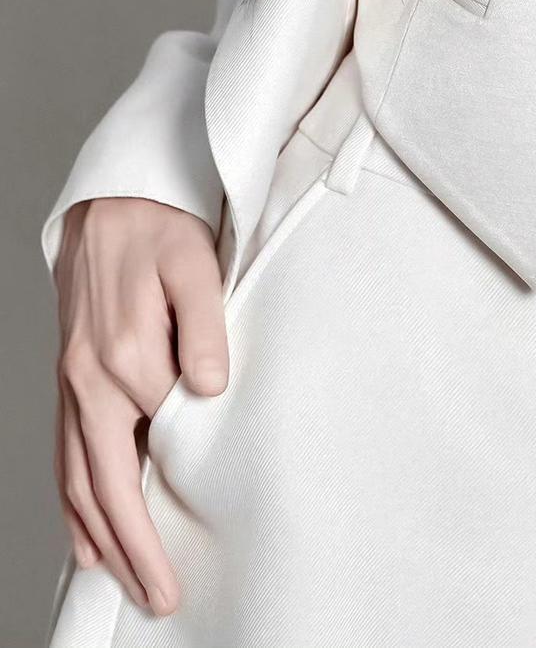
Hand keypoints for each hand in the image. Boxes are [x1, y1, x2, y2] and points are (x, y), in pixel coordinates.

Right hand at [52, 194, 229, 618]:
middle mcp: (89, 378)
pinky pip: (65, 457)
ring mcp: (72, 383)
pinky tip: (86, 537)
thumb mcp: (194, 261)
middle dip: (134, 547)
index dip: (187, 485)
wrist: (113, 197)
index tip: (211, 534)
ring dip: (102, 537)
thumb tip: (207, 388)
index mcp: (124, 352)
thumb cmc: (160, 225)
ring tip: (128, 582)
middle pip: (108, 483)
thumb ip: (202, 325)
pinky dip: (73, 505)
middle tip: (162, 595)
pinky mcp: (68, 381)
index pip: (162, 437)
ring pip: (79, 479)